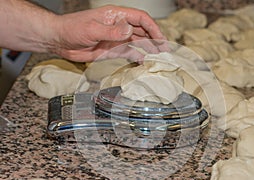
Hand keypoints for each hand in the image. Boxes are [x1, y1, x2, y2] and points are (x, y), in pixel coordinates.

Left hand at [51, 5, 166, 61]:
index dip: (153, 27)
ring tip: (158, 57)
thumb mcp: (92, 29)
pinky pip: (128, 53)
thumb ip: (112, 31)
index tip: (160, 38)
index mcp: (116, 15)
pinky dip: (137, 57)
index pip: (140, 19)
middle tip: (164, 50)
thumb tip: (130, 30)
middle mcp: (119, 26)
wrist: (60, 40)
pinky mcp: (112, 50)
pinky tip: (143, 61)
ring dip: (148, 48)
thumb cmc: (72, 28)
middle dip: (154, 39)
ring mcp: (117, 38)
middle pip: (142, 31)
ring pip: (138, 42)